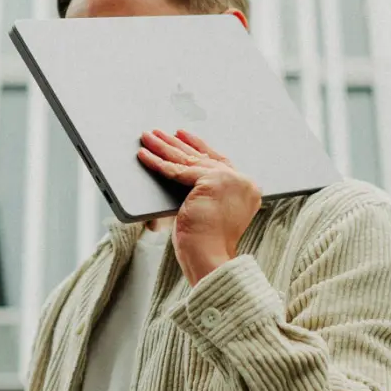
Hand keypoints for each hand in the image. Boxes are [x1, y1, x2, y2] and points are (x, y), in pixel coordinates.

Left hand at [137, 128, 261, 285]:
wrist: (210, 257)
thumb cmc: (208, 243)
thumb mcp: (211, 210)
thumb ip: (206, 191)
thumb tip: (182, 173)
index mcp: (247, 187)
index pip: (218, 160)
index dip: (198, 147)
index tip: (183, 136)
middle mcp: (241, 180)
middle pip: (202, 157)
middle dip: (177, 144)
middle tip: (159, 133)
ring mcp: (228, 179)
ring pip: (188, 160)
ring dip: (164, 147)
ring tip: (148, 137)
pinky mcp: (210, 182)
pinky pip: (177, 170)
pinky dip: (157, 163)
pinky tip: (144, 155)